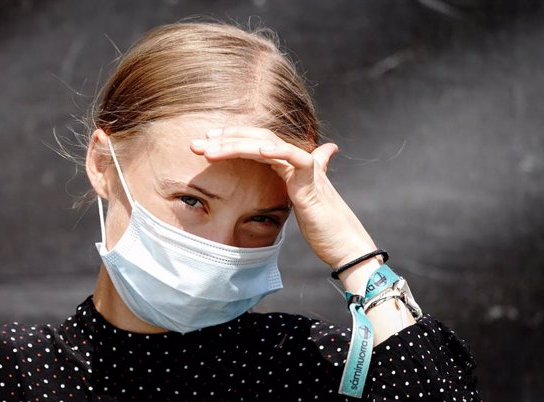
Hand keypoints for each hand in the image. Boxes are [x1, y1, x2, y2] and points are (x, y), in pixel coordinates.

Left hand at [190, 127, 381, 289]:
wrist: (347, 247)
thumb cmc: (325, 229)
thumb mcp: (303, 204)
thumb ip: (296, 184)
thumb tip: (310, 167)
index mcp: (290, 166)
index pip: (257, 143)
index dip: (232, 139)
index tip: (207, 143)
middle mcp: (298, 162)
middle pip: (258, 139)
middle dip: (225, 138)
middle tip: (196, 144)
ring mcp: (306, 170)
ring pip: (269, 145)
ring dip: (236, 144)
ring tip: (208, 149)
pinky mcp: (313, 183)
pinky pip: (296, 159)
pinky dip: (278, 151)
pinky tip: (259, 150)